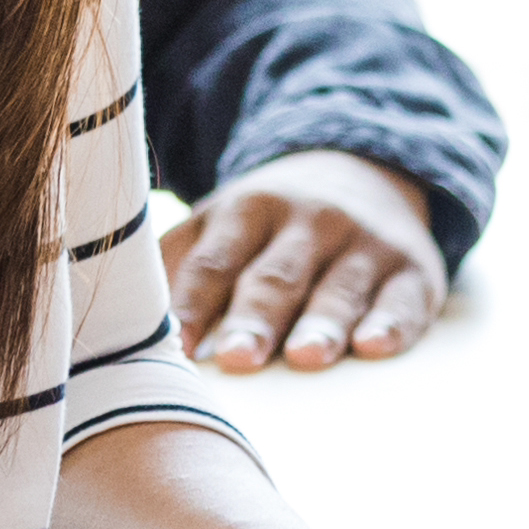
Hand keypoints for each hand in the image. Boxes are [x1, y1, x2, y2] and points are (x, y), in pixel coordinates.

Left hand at [176, 148, 443, 372]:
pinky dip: (392, 324)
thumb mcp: (217, 225)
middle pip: (274, 277)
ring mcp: (362, 242)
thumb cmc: (266, 227)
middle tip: (237, 359)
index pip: (214, 263)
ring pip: (339, 288)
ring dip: (322, 323)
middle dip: (256, 318)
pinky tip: (375, 347)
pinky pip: (403, 299)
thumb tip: (114, 326)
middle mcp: (307, 221)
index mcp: (245, 211)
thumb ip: (174, 267)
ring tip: (306, 357)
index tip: (177, 349)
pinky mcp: (413, 268)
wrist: (363, 170)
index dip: (193, 305)